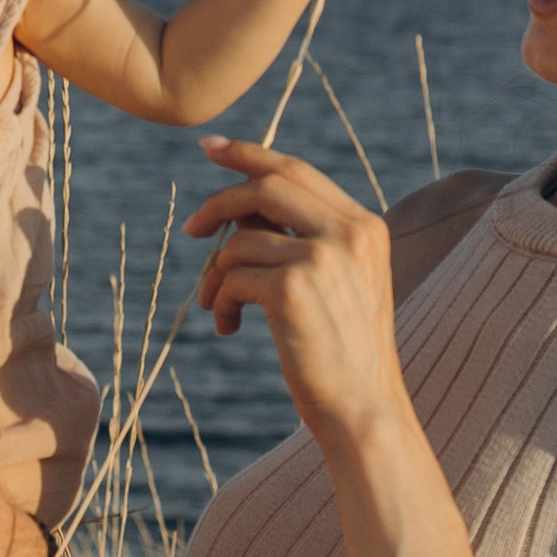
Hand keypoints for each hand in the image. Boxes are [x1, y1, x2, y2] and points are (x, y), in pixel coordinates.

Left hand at [186, 137, 405, 442]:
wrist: (362, 408)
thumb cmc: (342, 352)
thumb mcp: (337, 283)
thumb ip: (301, 239)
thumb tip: (237, 209)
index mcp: (365, 226)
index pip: (297, 171)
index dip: (249, 154)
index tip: (211, 147)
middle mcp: (349, 233)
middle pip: (264, 187)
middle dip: (219, 202)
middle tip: (191, 231)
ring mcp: (321, 258)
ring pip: (239, 240)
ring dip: (215, 275)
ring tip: (217, 307)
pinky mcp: (291, 289)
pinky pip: (231, 277)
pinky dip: (218, 301)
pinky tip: (227, 327)